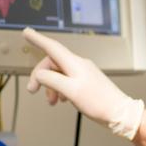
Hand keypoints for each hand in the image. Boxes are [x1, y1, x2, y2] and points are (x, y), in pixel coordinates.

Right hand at [22, 28, 143, 138]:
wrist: (118, 112)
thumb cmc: (99, 102)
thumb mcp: (71, 91)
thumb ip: (52, 80)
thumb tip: (40, 75)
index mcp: (75, 64)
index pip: (52, 47)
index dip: (38, 39)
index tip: (27, 33)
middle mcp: (79, 65)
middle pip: (52, 63)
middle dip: (40, 76)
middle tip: (33, 90)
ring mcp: (83, 73)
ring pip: (58, 74)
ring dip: (50, 86)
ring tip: (51, 101)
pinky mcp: (86, 82)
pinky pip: (66, 81)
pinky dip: (59, 89)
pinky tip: (61, 100)